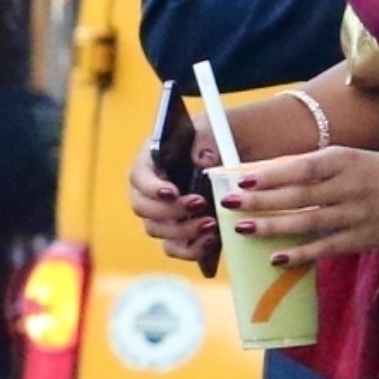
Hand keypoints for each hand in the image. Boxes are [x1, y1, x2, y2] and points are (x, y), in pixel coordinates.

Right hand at [128, 139, 218, 265]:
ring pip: (157, 230)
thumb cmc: (223, 138)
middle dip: (170, 211)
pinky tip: (211, 240)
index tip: (173, 192)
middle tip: (199, 204)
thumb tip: (202, 159)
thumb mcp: (217, 130)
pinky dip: (191, 249)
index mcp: (151, 159)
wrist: (240, 156)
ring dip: (183, 230)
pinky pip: (175, 248)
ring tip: (211, 223)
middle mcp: (150, 189)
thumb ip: (207, 140)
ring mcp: (161, 213)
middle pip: (142, 208)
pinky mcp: (178, 233)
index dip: (151, 188)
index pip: (138, 176)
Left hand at [213, 148, 378, 260]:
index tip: (241, 178)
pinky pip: (326, 248)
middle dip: (260, 200)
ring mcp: (355, 215)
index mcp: (344, 160)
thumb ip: (316, 166)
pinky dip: (301, 254)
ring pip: (307, 222)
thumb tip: (270, 173)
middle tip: (229, 203)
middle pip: (298, 195)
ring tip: (243, 229)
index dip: (271, 174)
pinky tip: (276, 258)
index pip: (302, 167)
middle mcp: (348, 186)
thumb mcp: (351, 158)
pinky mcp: (362, 239)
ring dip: (273, 226)